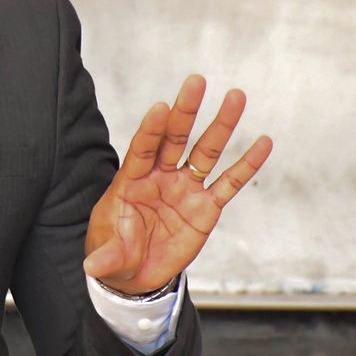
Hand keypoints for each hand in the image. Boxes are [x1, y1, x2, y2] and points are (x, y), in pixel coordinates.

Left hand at [83, 75, 272, 294]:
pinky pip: (229, 184)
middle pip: (174, 138)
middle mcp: (160, 178)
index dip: (150, 129)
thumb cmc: (115, 254)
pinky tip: (263, 142)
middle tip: (196, 81)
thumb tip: (92, 267)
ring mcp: (185, 190)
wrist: (136, 274)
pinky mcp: (206, 209)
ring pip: (205, 152)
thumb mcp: (108, 256)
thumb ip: (105, 256)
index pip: (141, 149)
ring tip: (236, 97)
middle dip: (185, 111)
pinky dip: (247, 165)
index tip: (160, 106)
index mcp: (131, 182)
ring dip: (221, 126)